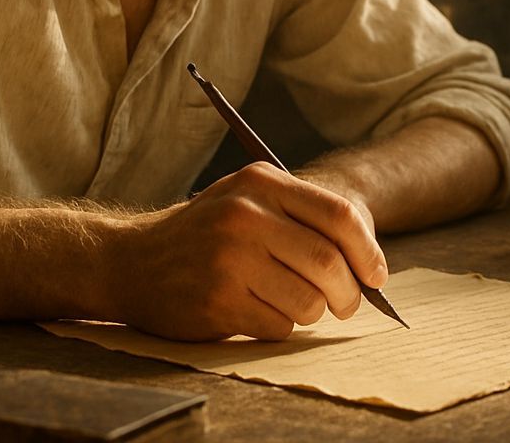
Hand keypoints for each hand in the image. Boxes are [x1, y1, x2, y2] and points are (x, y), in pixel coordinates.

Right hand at [104, 162, 387, 340]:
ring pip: (308, 302)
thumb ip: (301, 217)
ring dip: (310, 313)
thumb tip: (368, 262)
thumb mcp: (246, 199)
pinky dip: (278, 327)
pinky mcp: (218, 300)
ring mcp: (230, 258)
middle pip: (329, 262)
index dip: (368, 251)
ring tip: (288, 302)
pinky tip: (253, 310)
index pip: (339, 216)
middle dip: (348, 294)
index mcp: (261, 182)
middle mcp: (246, 214)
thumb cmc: (205, 232)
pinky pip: (278, 327)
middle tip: (344, 304)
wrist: (132, 260)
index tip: (376, 276)